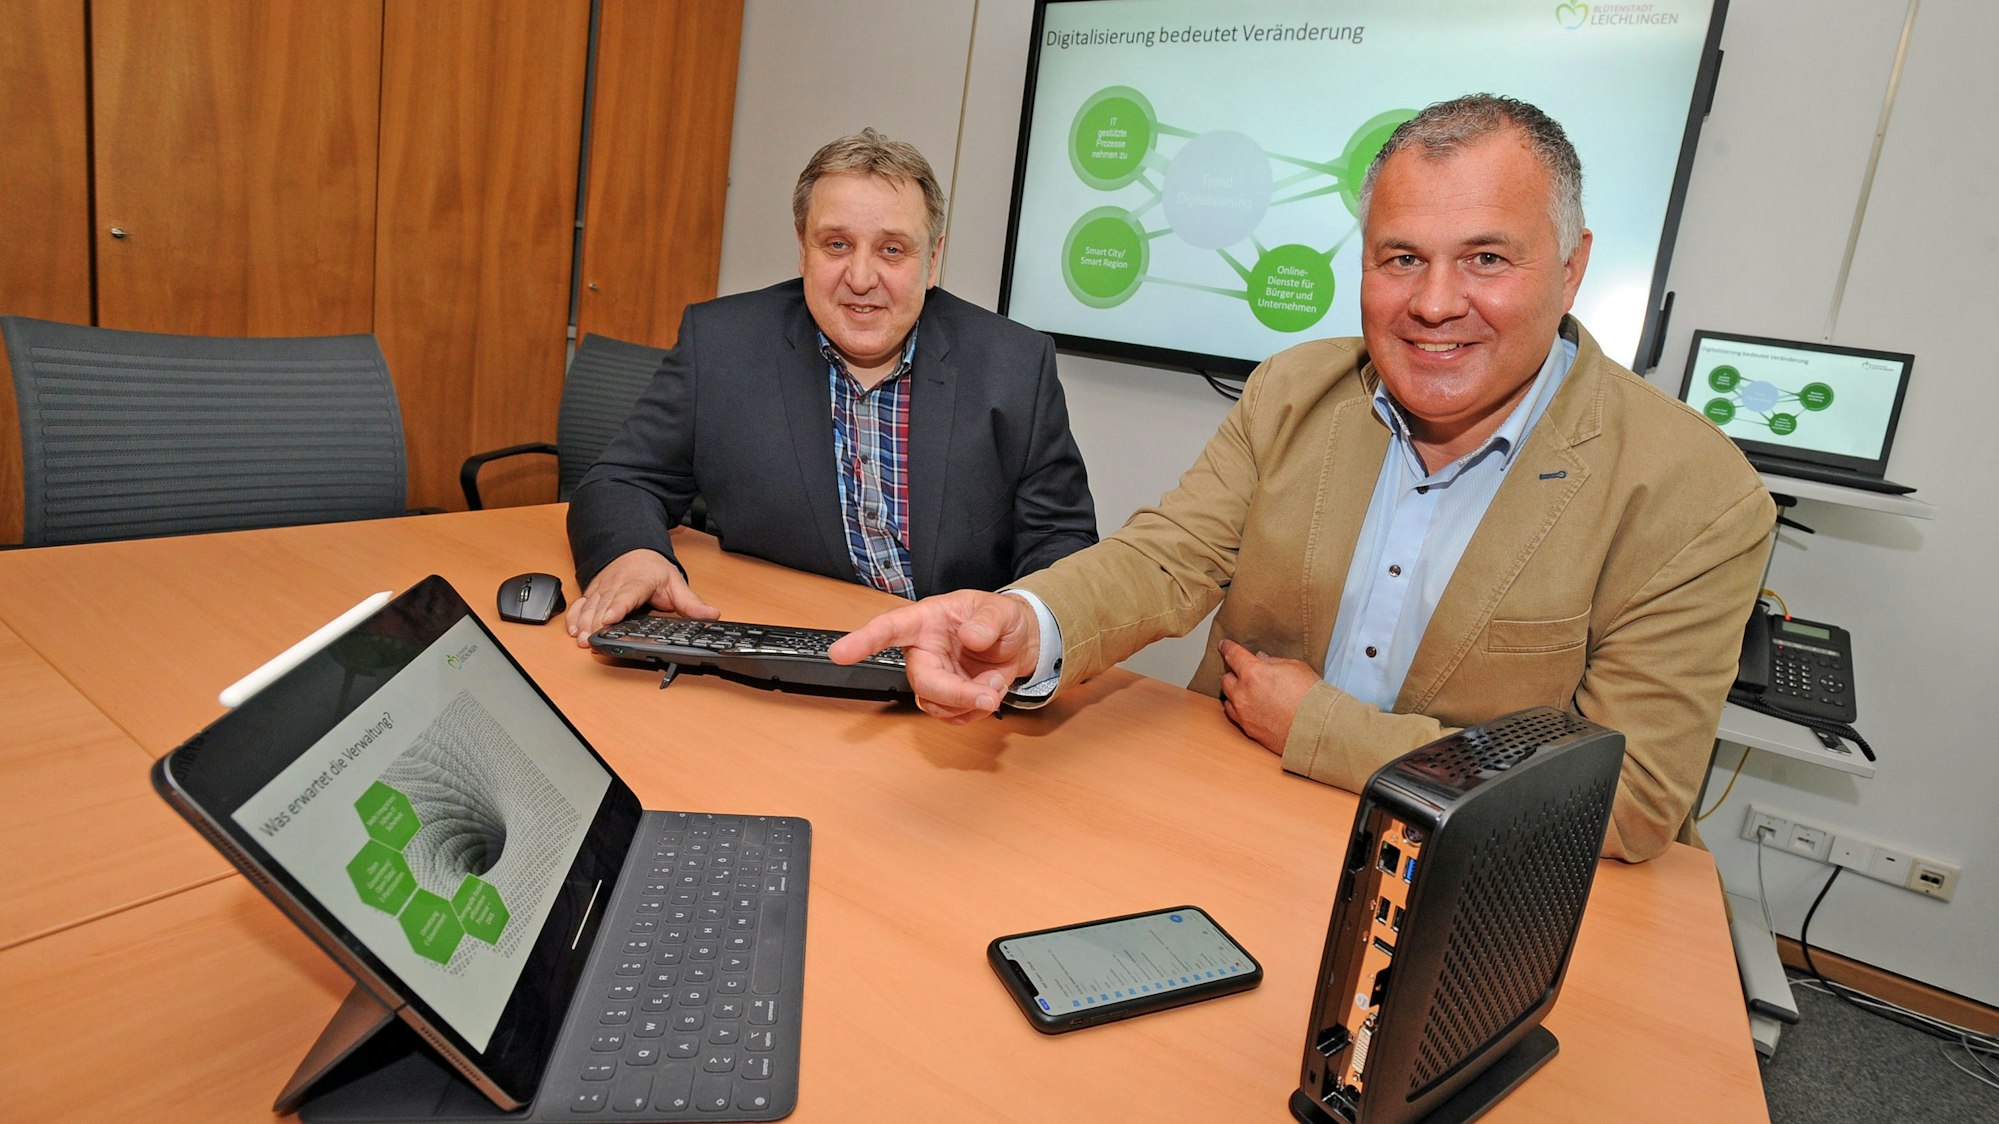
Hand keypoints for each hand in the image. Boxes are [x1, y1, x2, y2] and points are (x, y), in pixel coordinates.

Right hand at [563, 549, 718, 646]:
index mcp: (638, 582)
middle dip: (595, 623)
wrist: (633, 550)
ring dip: (584, 623)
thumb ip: (691, 603)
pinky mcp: (593, 592)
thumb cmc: (652, 570)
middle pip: (604, 605)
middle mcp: (616, 585)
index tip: (610, 618)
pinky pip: (581, 604)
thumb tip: (712, 615)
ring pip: (590, 606)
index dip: (617, 607)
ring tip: (581, 639)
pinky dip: (575, 617)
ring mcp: (602, 588)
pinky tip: (573, 630)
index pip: (627, 595)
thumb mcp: (675, 583)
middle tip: (590, 641)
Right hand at [829, 590, 1040, 722]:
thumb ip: (987, 621)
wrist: (1019, 640)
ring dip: (970, 703)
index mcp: (926, 620)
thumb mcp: (1001, 610)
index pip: (889, 629)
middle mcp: (924, 650)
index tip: (839, 654)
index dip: (863, 641)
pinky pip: (952, 716)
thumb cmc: (1002, 618)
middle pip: (920, 681)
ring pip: (935, 704)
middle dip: (954, 694)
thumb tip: (971, 637)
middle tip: (987, 695)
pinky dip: (976, 711)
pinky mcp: (948, 697)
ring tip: (995, 682)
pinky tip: (990, 691)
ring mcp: (935, 676)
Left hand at [1218, 639, 1319, 753]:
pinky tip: (1251, 707)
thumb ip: (1273, 662)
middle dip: (1234, 674)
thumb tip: (1261, 659)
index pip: (1233, 654)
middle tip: (1245, 673)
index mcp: (1253, 673)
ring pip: (1228, 698)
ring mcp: (1243, 713)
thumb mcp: (1295, 667)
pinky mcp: (1248, 729)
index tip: (1224, 646)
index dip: (1227, 648)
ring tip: (1249, 692)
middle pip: (1226, 678)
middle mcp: (1242, 693)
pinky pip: (1235, 715)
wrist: (1317, 728)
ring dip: (1235, 693)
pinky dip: (1239, 709)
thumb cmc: (1311, 697)